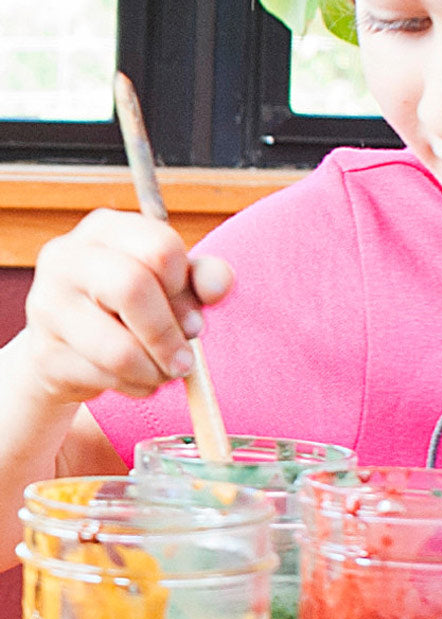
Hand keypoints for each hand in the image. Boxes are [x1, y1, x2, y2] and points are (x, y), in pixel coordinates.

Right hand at [22, 209, 233, 405]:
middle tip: (186, 361)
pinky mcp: (44, 353)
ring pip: (119, 349)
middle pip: (132, 288)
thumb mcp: (171, 286)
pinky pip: (105, 379)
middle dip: (169, 336)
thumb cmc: (130, 308)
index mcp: (106, 230)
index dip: (185, 288)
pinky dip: (135, 388)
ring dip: (155, 372)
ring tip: (162, 373)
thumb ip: (201, 279)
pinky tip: (134, 379)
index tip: (191, 313)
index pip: (160, 248)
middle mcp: (68, 257)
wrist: (70, 347)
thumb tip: (220, 284)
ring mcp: (48, 304)